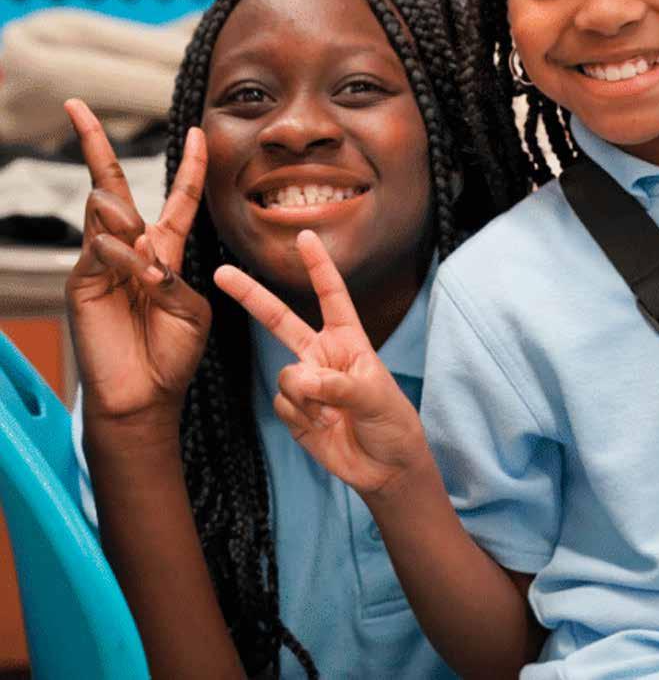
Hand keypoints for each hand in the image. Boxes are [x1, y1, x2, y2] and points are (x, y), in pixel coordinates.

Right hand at [64, 99, 210, 427]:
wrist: (146, 395)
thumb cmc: (174, 353)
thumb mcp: (192, 307)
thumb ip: (172, 272)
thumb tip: (141, 246)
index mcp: (164, 253)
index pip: (177, 199)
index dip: (189, 166)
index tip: (198, 133)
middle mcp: (131, 250)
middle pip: (114, 186)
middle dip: (95, 145)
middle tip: (77, 106)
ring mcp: (102, 264)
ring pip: (108, 214)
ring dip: (130, 226)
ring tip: (147, 266)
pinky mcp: (83, 281)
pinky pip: (101, 249)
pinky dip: (123, 257)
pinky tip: (136, 276)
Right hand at [214, 230, 425, 495]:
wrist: (384, 469)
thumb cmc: (391, 423)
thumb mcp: (375, 397)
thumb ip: (339, 384)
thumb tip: (301, 378)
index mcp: (348, 340)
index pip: (331, 295)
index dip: (318, 265)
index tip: (305, 235)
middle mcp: (321, 354)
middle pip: (280, 319)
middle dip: (251, 296)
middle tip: (221, 272)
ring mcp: (305, 382)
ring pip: (285, 375)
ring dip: (307, 397)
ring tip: (333, 415)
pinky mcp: (293, 410)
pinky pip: (282, 403)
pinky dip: (301, 417)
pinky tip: (322, 428)